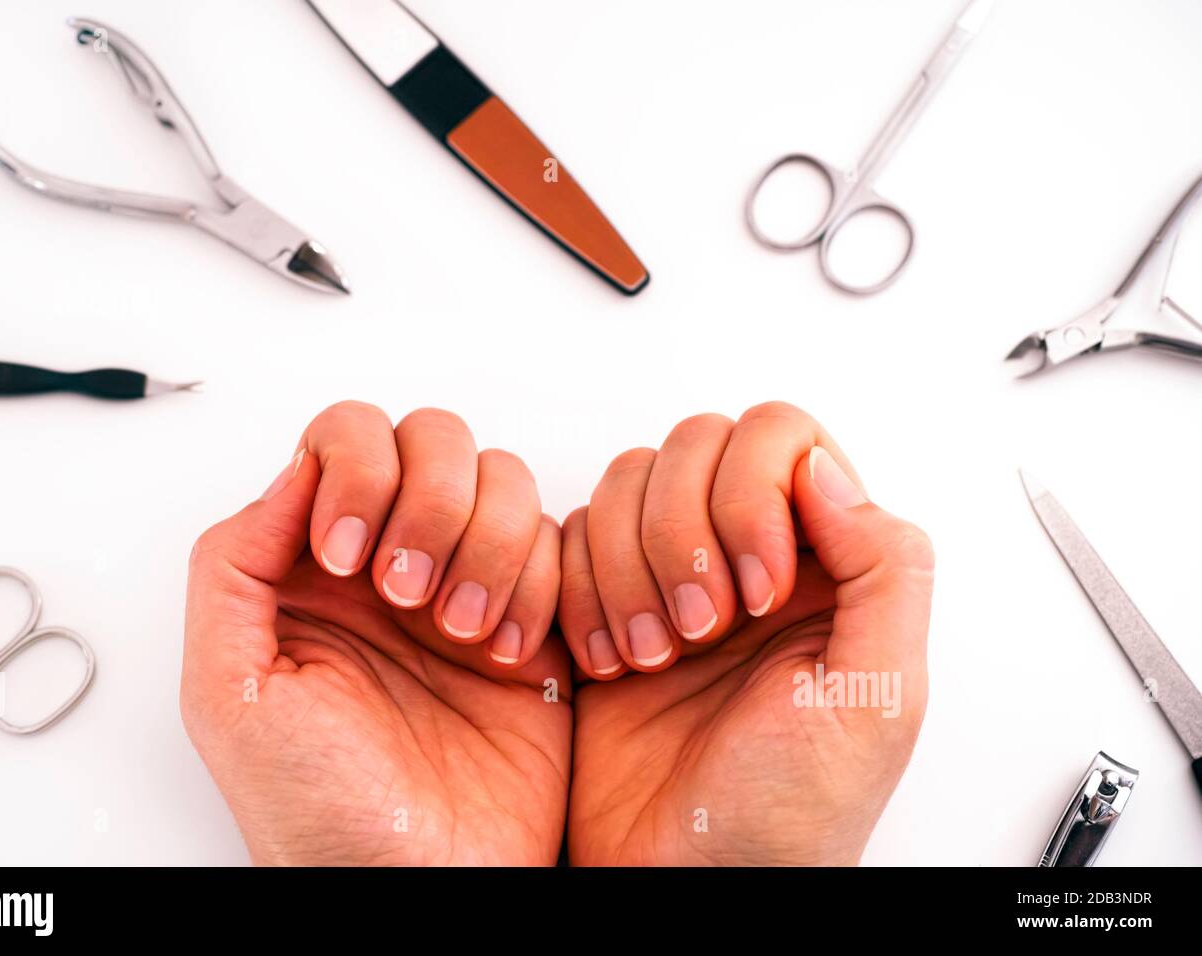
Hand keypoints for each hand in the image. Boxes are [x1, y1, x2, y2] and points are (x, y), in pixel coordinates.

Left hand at [181, 403, 570, 865]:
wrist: (419, 887)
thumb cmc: (317, 811)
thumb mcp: (228, 691)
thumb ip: (233, 565)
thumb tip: (297, 470)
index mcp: (313, 565)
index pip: (346, 440)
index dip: (358, 473)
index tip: (346, 556)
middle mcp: (392, 560)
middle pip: (434, 440)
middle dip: (430, 505)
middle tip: (407, 595)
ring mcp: (466, 582)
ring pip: (505, 480)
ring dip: (488, 549)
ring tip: (460, 636)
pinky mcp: (531, 616)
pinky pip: (557, 545)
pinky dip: (537, 590)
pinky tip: (503, 659)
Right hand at [559, 403, 932, 864]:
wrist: (686, 882)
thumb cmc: (787, 815)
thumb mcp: (876, 699)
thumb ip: (884, 569)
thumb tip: (824, 470)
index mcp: (825, 566)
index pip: (782, 440)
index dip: (752, 494)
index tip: (757, 588)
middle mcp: (747, 555)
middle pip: (696, 445)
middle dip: (683, 534)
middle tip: (702, 629)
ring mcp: (672, 573)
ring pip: (628, 481)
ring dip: (628, 570)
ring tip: (653, 657)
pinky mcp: (604, 599)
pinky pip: (573, 535)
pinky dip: (581, 594)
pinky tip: (611, 663)